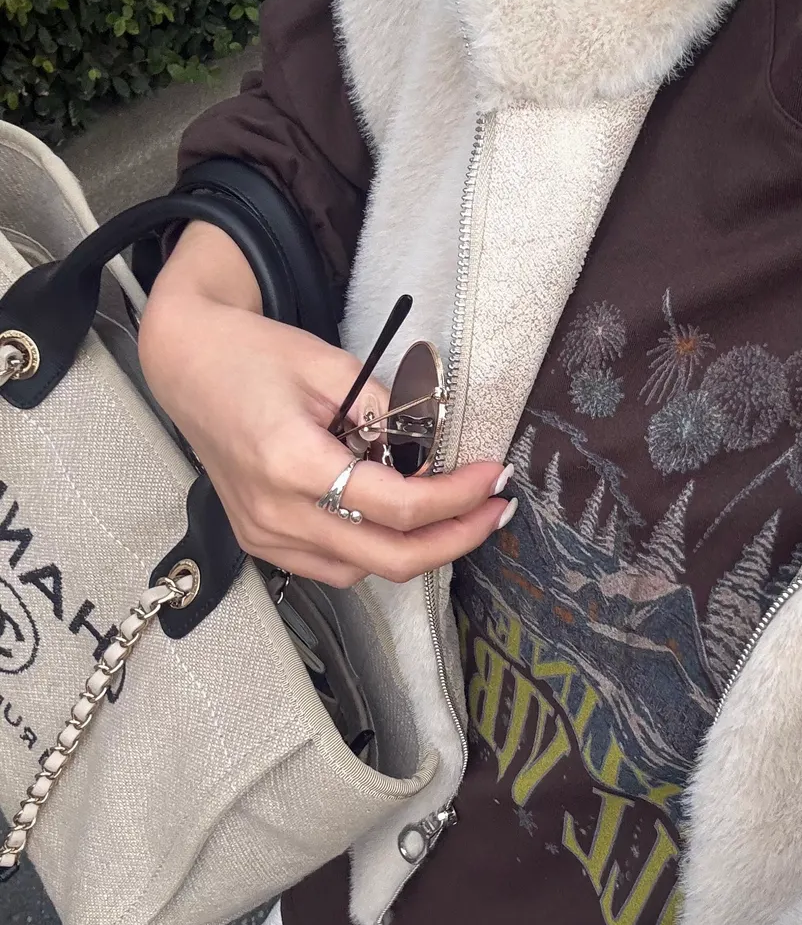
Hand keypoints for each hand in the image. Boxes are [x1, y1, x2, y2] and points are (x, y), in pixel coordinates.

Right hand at [138, 223, 513, 587]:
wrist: (185, 363)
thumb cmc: (252, 354)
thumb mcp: (334, 366)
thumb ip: (390, 413)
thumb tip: (438, 450)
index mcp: (294, 463)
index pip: (400, 506)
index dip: (458, 497)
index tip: (492, 476)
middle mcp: (277, 513)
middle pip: (390, 558)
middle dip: (454, 539)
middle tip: (492, 512)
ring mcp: (265, 534)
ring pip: (364, 570)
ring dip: (416, 549)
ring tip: (452, 515)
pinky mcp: (260, 541)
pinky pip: (332, 566)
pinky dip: (373, 550)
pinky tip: (395, 522)